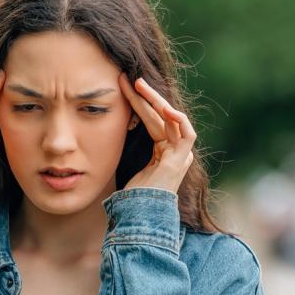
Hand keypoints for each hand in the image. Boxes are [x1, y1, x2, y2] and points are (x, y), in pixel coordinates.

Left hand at [117, 73, 196, 194]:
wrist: (139, 215)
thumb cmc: (131, 196)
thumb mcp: (127, 165)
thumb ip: (127, 148)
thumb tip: (108, 130)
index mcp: (163, 151)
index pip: (151, 119)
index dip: (138, 102)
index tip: (121, 87)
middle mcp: (175, 150)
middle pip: (160, 115)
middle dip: (144, 95)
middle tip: (127, 78)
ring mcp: (180, 154)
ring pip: (171, 118)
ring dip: (155, 100)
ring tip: (138, 85)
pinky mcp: (181, 160)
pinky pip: (186, 134)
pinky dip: (178, 120)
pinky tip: (164, 107)